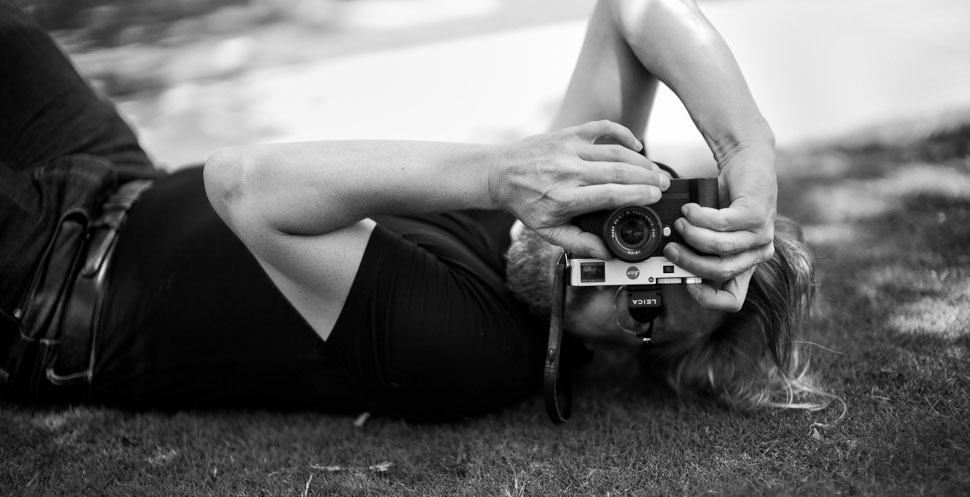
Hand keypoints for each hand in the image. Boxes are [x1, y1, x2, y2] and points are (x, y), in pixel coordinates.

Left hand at [489, 120, 669, 258]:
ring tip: (656, 170)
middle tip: (664, 184)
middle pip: (617, 172)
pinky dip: (622, 132)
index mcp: (564, 198)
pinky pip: (601, 128)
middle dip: (647, 178)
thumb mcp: (547, 231)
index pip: (608, 194)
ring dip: (640, 160)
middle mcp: (568, 171)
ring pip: (614, 151)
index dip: (636, 194)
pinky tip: (635, 144)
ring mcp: (568, 149)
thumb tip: (606, 252)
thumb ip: (578, 243)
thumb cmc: (525, 203)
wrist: (499, 174)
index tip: (655, 196)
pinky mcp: (568, 134)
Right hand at [663, 144, 776, 310]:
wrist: (747, 162)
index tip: (687, 284)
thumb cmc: (726, 198)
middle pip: (720, 272)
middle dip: (689, 261)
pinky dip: (698, 217)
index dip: (708, 298)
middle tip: (672, 248)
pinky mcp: (757, 215)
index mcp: (748, 263)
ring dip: (691, 235)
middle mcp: (759, 253)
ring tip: (680, 223)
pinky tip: (690, 209)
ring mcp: (761, 235)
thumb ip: (700, 249)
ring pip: (718, 247)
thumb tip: (673, 260)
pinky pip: (720, 224)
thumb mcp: (714, 231)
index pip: (733, 300)